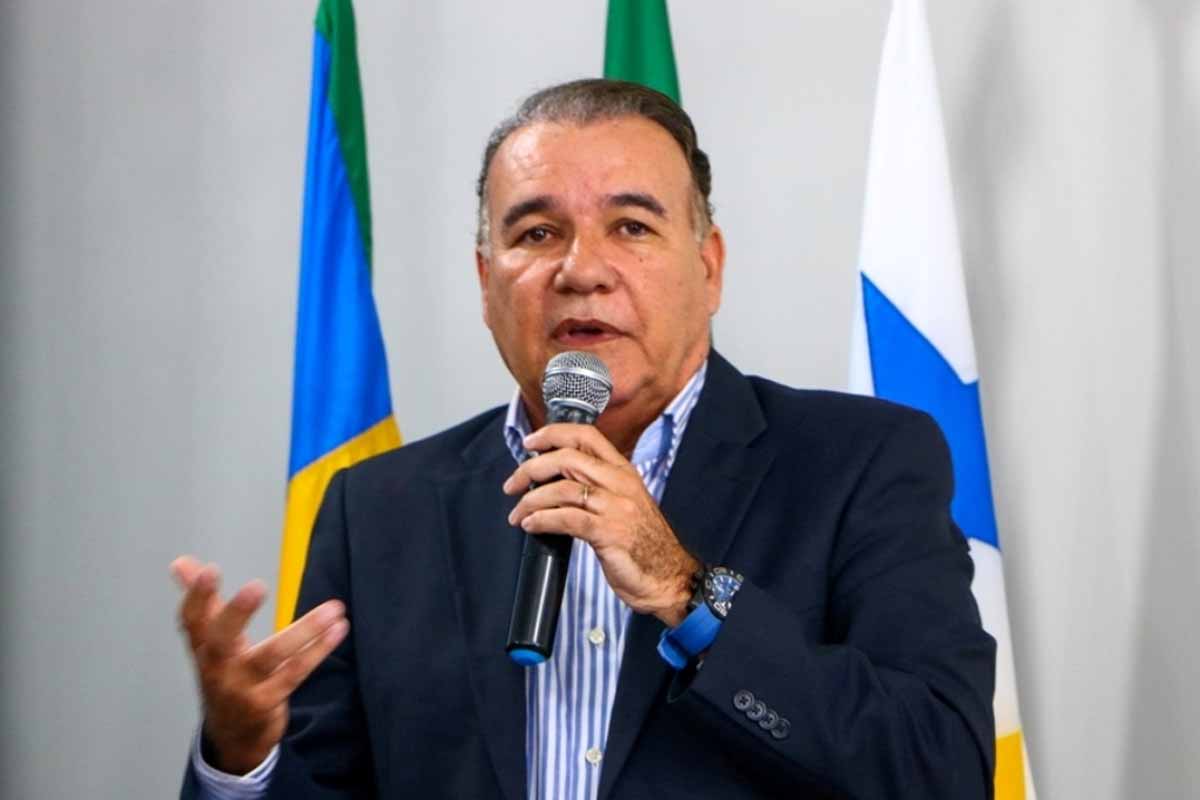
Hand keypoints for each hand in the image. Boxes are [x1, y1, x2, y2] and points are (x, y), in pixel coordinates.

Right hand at [170, 556, 348, 774]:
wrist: (232, 737)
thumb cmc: (225, 676)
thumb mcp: (211, 642)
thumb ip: (204, 602)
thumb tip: (181, 563)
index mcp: (203, 648)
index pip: (192, 620)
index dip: (196, 596)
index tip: (209, 570)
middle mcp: (217, 668)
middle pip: (221, 639)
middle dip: (236, 613)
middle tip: (256, 586)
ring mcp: (241, 688)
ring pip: (271, 655)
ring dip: (306, 630)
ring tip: (334, 609)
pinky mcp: (266, 702)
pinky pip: (295, 673)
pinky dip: (318, 650)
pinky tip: (337, 629)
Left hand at [502, 424, 699, 625]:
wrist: (670, 578)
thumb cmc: (645, 545)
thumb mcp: (625, 504)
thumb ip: (598, 487)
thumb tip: (554, 480)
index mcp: (624, 472)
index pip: (586, 436)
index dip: (553, 434)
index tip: (530, 442)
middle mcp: (620, 484)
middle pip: (567, 458)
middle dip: (531, 469)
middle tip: (513, 484)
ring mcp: (616, 507)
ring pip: (562, 489)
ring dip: (531, 501)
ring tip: (517, 514)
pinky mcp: (609, 533)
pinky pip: (566, 519)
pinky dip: (542, 520)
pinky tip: (531, 525)